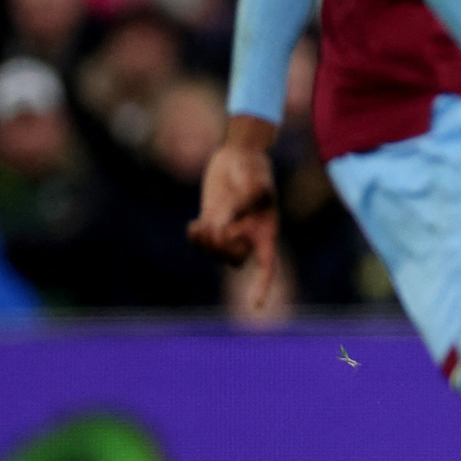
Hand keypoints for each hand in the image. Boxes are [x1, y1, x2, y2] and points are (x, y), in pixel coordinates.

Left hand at [188, 115, 280, 306]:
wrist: (238, 154)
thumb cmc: (254, 167)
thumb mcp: (256, 182)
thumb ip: (244, 203)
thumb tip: (225, 224)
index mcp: (265, 230)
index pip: (267, 265)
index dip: (262, 286)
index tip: (255, 306)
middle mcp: (247, 234)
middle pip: (234, 260)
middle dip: (222, 250)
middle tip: (215, 228)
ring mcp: (227, 229)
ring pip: (214, 253)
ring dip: (205, 245)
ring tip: (201, 225)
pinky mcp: (210, 220)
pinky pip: (200, 242)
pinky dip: (194, 238)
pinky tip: (193, 224)